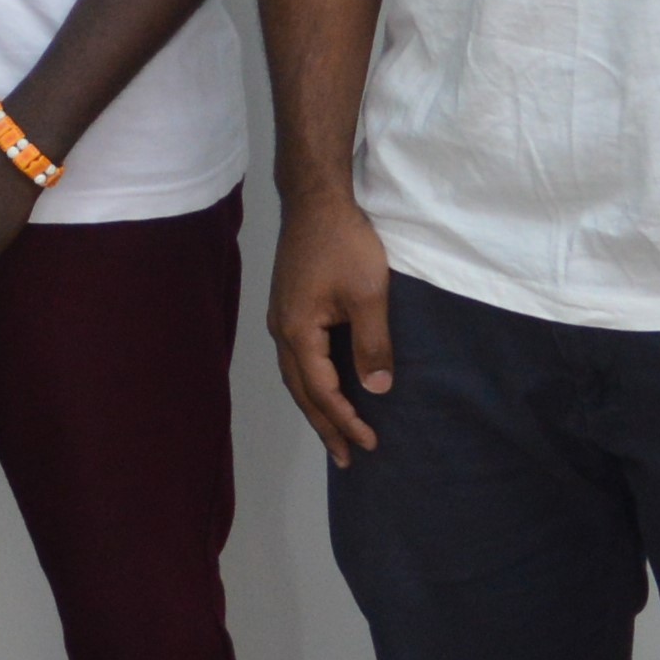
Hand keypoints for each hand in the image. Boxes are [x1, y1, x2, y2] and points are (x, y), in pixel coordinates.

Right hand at [267, 191, 397, 460]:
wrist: (317, 201)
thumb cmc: (344, 243)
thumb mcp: (369, 294)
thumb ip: (372, 343)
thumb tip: (376, 389)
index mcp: (298, 332)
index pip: (321, 390)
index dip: (345, 420)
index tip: (370, 443)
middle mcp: (282, 331)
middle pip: (301, 391)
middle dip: (324, 426)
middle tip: (346, 458)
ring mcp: (283, 319)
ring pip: (296, 377)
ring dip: (316, 407)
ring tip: (334, 432)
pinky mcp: (290, 307)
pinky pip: (299, 359)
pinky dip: (312, 382)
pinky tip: (325, 386)